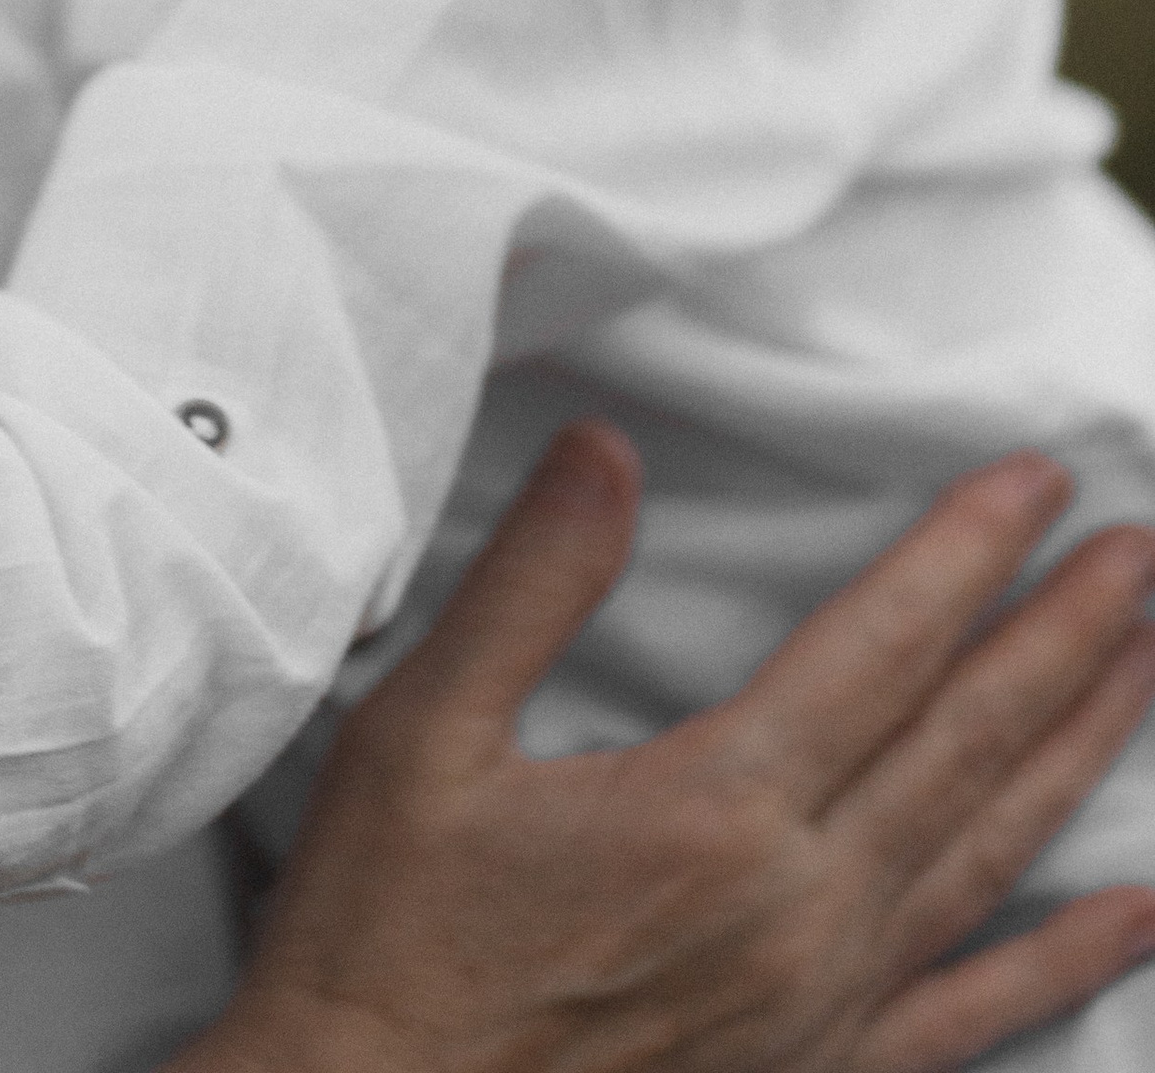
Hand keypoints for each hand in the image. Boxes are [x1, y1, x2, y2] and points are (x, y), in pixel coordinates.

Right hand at [179, 424, 1154, 1072]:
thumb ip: (530, 585)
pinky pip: (976, 1013)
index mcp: (715, 812)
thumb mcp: (420, 735)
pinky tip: (1138, 913)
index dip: (965, 556)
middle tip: (1138, 552)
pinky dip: (1071, 958)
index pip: (879, 650)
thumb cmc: (386, 936)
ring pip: (989, 853)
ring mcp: (823, 1005)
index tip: (1039, 482)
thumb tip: (606, 451)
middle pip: (964, 742)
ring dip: (1079, 749)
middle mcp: (799, 910)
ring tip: (1146, 661)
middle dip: (1062, 634)